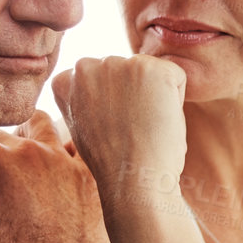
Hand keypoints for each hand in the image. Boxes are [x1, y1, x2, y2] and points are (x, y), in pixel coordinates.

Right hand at [50, 55, 187, 201]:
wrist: (132, 180)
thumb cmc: (114, 163)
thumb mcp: (85, 125)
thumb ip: (90, 98)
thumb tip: (112, 85)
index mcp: (66, 80)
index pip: (99, 78)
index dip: (113, 105)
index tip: (111, 128)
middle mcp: (85, 65)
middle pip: (125, 71)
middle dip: (134, 95)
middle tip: (130, 129)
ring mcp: (117, 63)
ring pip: (150, 72)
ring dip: (154, 96)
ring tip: (145, 126)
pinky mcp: (150, 68)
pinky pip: (176, 76)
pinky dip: (176, 99)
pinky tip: (161, 120)